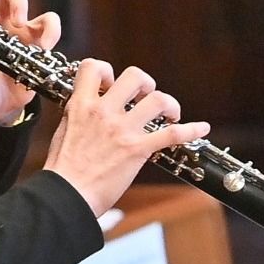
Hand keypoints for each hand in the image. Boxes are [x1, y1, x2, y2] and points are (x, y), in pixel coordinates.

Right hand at [44, 60, 209, 215]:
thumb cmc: (62, 172)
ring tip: (169, 113)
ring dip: (168, 103)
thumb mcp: (63, 133)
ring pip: (157, 99)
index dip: (106, 71)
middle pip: (134, 76)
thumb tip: (83, 111)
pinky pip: (173, 134)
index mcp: (81, 106)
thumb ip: (77, 117)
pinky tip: (202, 128)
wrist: (65, 196)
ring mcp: (123, 130)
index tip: (111, 84)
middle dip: (145, 84)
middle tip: (145, 98)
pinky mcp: (138, 149)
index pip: (93, 68)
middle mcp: (104, 112)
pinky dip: (191, 130)